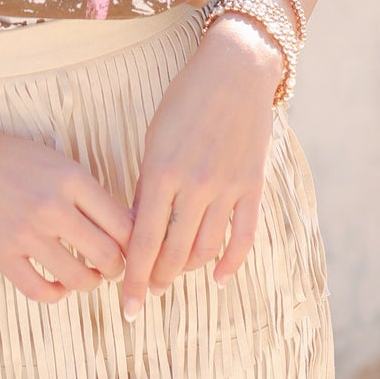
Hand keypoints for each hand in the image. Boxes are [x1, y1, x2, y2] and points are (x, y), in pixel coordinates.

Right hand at [0, 121, 133, 305]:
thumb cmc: (4, 156)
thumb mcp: (53, 161)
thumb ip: (84, 192)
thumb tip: (122, 227)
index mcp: (72, 178)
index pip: (124, 223)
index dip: (135, 243)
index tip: (131, 248)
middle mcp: (52, 205)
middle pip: (109, 255)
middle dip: (117, 268)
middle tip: (112, 267)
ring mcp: (25, 231)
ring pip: (79, 278)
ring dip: (89, 283)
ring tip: (86, 276)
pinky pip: (39, 290)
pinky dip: (56, 295)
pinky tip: (58, 285)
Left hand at [120, 14, 282, 318]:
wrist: (234, 72)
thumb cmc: (185, 100)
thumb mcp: (155, 138)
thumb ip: (148, 185)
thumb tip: (139, 230)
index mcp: (162, 172)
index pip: (144, 241)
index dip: (135, 279)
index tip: (127, 306)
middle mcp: (195, 185)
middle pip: (174, 253)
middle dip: (158, 280)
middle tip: (147, 292)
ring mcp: (227, 188)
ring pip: (206, 250)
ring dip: (187, 271)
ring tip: (173, 277)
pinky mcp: (252, 186)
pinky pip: (243, 237)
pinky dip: (230, 263)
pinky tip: (217, 278)